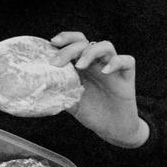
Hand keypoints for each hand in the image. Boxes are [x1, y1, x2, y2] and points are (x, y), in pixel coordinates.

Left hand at [51, 32, 148, 147]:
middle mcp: (97, 63)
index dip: (65, 38)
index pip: (75, 42)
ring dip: (91, 52)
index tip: (52, 42)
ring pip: (106, 46)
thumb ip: (57, 91)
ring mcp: (113, 68)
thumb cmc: (91, 112)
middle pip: (86, 42)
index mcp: (82, 65)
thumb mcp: (70, 101)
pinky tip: (105, 71)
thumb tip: (38, 88)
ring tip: (80, 66)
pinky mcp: (127, 77)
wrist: (113, 129)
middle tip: (58, 62)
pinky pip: (128, 61)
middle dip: (70, 48)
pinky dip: (116, 62)